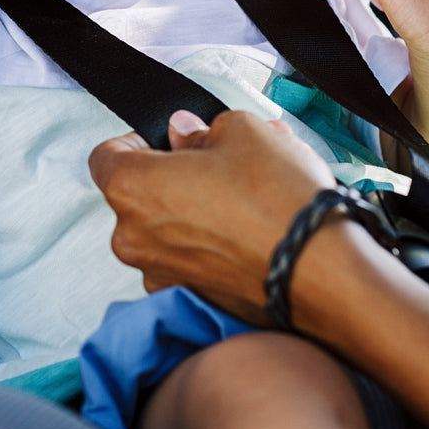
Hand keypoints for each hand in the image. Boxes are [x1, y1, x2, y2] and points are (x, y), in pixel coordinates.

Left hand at [88, 110, 334, 322]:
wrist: (322, 271)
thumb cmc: (277, 198)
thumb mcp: (242, 131)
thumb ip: (201, 129)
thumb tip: (185, 133)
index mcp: (131, 188)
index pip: (106, 155)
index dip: (138, 139)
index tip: (170, 138)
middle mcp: (134, 238)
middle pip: (139, 194)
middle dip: (175, 174)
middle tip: (221, 162)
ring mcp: (161, 275)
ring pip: (168, 228)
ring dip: (197, 209)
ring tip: (249, 193)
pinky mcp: (193, 299)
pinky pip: (191, 260)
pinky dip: (211, 244)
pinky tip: (252, 229)